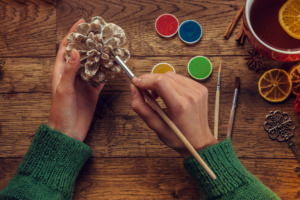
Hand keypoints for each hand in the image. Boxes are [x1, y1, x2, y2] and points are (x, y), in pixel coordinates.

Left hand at [47, 19, 103, 141]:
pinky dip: (106, 72)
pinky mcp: (93, 91)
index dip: (72, 35)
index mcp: (61, 72)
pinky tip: (112, 66)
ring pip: (93, 65)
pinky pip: (101, 78)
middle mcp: (73, 75)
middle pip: (82, 54)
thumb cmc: (61, 111)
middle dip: (89, 43)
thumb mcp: (63, 89)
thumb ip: (70, 71)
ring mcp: (84, 83)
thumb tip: (76, 52)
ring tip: (108, 47)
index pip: (66, 48)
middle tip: (98, 34)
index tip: (81, 24)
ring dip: (99, 56)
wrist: (69, 131)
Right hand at [130, 72, 217, 157]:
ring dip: (160, 82)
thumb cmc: (178, 137)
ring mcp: (198, 91)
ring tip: (157, 96)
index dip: (145, 80)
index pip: (160, 82)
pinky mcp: (201, 88)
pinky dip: (170, 83)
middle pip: (164, 76)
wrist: (199, 142)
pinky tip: (168, 94)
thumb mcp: (155, 126)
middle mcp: (191, 95)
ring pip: (171, 75)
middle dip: (150, 80)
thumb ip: (141, 107)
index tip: (136, 83)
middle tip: (144, 91)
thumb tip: (133, 89)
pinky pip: (180, 79)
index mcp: (180, 106)